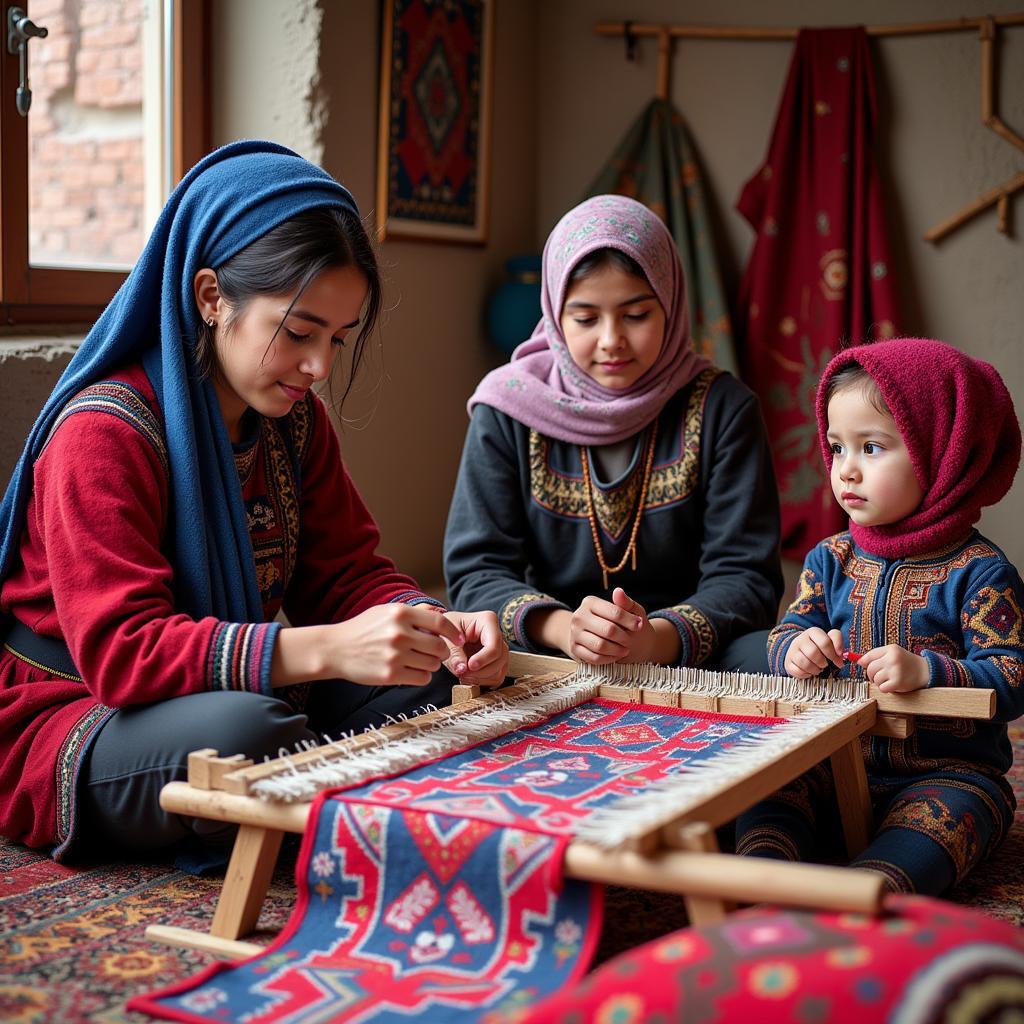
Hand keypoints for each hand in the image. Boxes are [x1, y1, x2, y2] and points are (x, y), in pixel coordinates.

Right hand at [326, 603, 463, 686]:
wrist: (335, 649)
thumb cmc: (364, 629)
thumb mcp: (387, 611)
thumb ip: (415, 612)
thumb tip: (441, 614)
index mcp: (401, 614)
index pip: (440, 624)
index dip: (454, 633)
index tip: (459, 640)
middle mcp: (400, 633)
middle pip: (440, 647)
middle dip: (441, 651)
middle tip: (432, 652)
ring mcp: (395, 655)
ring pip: (433, 664)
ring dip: (431, 664)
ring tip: (418, 660)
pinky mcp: (390, 675)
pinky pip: (422, 678)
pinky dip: (421, 676)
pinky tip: (411, 671)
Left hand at [442, 610, 507, 687]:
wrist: (445, 633)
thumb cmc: (446, 630)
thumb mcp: (446, 637)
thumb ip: (454, 653)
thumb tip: (462, 670)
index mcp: (488, 621)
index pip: (494, 644)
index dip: (483, 658)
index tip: (469, 666)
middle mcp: (497, 634)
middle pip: (500, 658)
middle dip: (482, 671)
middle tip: (463, 674)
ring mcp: (499, 649)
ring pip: (500, 669)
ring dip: (482, 678)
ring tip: (464, 676)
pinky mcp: (496, 662)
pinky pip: (497, 677)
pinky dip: (484, 681)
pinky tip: (470, 678)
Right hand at [566, 587, 657, 664]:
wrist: (607, 638)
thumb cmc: (620, 622)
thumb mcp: (628, 610)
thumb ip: (625, 602)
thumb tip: (618, 591)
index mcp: (590, 602)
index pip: (614, 612)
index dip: (630, 621)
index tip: (639, 626)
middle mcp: (579, 616)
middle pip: (608, 630)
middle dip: (624, 638)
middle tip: (630, 640)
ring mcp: (574, 633)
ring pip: (600, 646)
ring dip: (617, 650)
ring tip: (625, 649)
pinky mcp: (574, 649)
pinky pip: (594, 658)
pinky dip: (608, 658)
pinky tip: (615, 655)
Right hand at [784, 627, 844, 677]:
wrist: (799, 649)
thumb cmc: (818, 646)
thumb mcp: (829, 640)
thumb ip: (837, 642)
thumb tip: (840, 656)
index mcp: (813, 632)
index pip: (824, 642)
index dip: (833, 654)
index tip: (838, 662)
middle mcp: (801, 639)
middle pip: (813, 652)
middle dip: (822, 662)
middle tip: (825, 665)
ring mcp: (792, 650)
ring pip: (804, 662)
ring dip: (815, 669)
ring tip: (818, 669)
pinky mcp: (788, 662)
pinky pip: (797, 671)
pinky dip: (805, 674)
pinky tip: (809, 672)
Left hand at [857, 644, 928, 692]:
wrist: (925, 671)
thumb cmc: (905, 662)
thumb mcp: (893, 653)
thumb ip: (876, 655)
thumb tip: (859, 662)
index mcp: (891, 649)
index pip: (869, 656)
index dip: (864, 662)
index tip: (863, 665)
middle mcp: (892, 659)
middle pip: (870, 669)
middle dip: (872, 674)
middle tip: (879, 676)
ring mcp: (895, 671)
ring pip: (875, 679)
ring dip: (879, 682)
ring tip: (888, 680)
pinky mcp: (898, 682)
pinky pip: (881, 688)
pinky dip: (885, 689)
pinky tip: (892, 685)